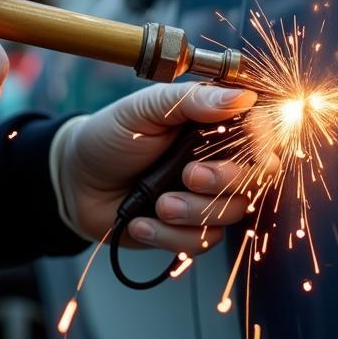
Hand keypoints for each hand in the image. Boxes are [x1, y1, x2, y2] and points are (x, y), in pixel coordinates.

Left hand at [51, 83, 256, 251]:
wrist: (74, 181)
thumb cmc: (111, 136)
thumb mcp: (145, 108)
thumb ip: (191, 100)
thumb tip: (242, 97)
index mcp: (212, 123)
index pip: (261, 133)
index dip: (263, 142)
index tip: (250, 146)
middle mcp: (216, 160)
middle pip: (256, 177)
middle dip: (225, 181)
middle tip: (188, 175)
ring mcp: (203, 196)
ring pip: (230, 214)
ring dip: (192, 212)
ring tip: (157, 203)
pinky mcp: (186, 228)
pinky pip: (200, 241)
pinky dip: (169, 235)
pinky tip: (141, 222)